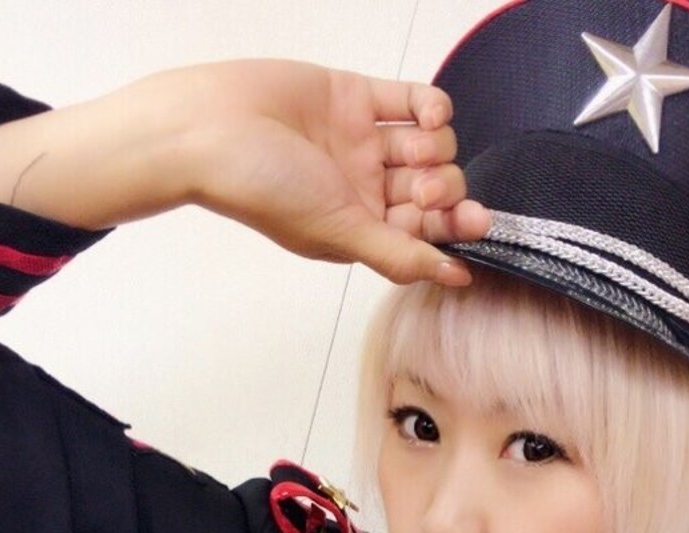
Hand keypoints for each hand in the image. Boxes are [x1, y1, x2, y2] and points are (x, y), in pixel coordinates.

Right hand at [186, 60, 491, 283]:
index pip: (425, 232)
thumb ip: (400, 255)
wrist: (213, 130)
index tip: (474, 222)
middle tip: (423, 188)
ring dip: (437, 149)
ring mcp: (362, 143)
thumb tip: (456, 277)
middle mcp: (364, 189)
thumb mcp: (340, 233)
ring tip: (414, 150)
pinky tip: (432, 117)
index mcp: (360, 229)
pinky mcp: (357, 97)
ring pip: (430, 147)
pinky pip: (414, 102)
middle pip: (434, 190)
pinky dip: (434, 108)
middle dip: (444, 190)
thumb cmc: (264, 190)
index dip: (454, 227)